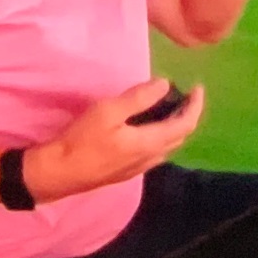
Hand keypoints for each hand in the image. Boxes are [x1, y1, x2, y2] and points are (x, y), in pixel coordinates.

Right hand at [24, 78, 203, 202]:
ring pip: (168, 146)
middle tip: (186, 96)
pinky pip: (156, 152)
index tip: (198, 88)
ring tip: (171, 108)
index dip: (195, 106)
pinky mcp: (127, 171)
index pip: (185, 125)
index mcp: (149, 143)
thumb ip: (138, 98)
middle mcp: (150, 158)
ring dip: (175, 127)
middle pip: (180, 137)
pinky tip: (149, 128)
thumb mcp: (108, 111)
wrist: (59, 173)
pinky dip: (162, 136)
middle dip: (188, 115)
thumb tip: (165, 84)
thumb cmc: (82, 140)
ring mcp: (138, 168)